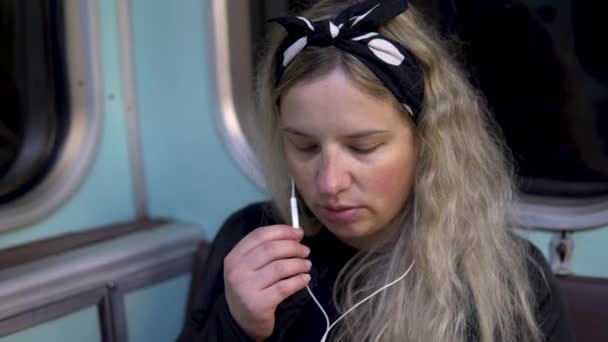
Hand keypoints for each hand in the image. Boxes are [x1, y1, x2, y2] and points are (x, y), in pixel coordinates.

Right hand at [223, 225, 311, 340]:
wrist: (242, 321)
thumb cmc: (250, 288)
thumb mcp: (247, 267)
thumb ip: (264, 249)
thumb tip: (294, 234)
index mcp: (234, 257)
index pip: (259, 235)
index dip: (282, 231)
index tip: (298, 233)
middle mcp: (237, 271)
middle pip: (271, 249)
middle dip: (293, 247)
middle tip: (306, 251)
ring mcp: (246, 288)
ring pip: (280, 267)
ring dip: (298, 264)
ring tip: (307, 264)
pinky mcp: (259, 304)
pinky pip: (284, 287)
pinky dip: (299, 280)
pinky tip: (305, 279)